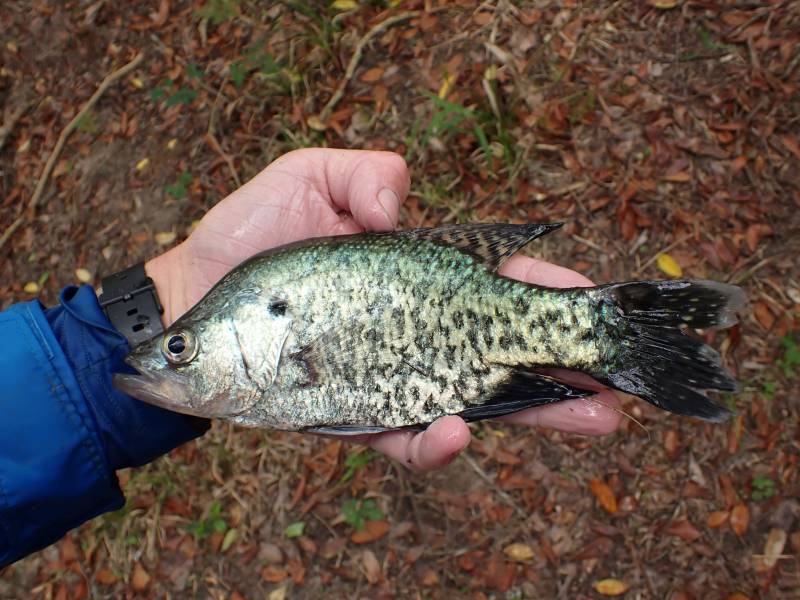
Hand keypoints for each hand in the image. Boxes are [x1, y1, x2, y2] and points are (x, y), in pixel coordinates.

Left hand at [146, 148, 620, 470]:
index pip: (499, 287)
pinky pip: (399, 433)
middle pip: (504, 355)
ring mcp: (389, 376)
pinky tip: (457, 432)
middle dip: (566, 373)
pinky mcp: (353, 413)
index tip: (594, 301)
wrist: (195, 296)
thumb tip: (405, 209)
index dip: (549, 295)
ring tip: (590, 420)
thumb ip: (364, 176)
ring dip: (533, 415)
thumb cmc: (255, 233)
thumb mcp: (309, 177)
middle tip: (617, 390)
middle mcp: (416, 332)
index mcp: (421, 277)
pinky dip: (431, 440)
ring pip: (474, 402)